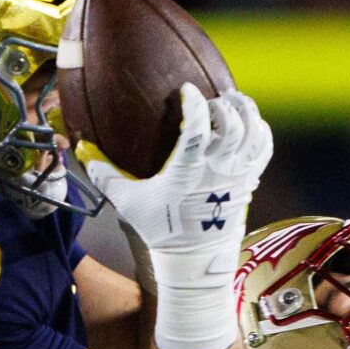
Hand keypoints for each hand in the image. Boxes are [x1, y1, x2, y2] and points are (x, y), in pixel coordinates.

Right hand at [87, 84, 275, 258]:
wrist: (194, 258)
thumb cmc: (161, 229)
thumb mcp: (129, 203)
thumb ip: (107, 178)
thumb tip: (85, 154)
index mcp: (189, 171)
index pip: (198, 128)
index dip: (194, 104)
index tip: (186, 90)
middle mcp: (218, 169)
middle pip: (233, 124)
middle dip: (224, 104)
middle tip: (213, 99)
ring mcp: (237, 174)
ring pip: (253, 130)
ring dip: (245, 109)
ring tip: (234, 100)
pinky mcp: (250, 180)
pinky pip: (264, 146)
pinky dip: (260, 128)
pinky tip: (251, 122)